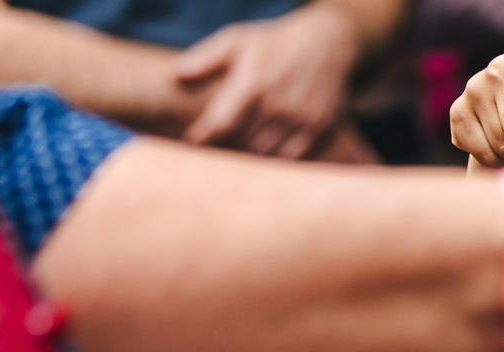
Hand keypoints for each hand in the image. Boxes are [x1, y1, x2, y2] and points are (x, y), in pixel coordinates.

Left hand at [174, 2, 359, 157]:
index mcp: (253, 83)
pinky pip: (292, 157)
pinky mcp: (320, 129)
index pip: (221, 123)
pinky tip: (264, 154)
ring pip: (266, 153)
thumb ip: (205, 58)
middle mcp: (278, 105)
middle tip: (210, 152)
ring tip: (234, 155)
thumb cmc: (275, 43)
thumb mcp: (237, 40)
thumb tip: (175, 76)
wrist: (328, 44)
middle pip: (242, 143)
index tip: (192, 141)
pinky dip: (275, 160)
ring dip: (248, 157)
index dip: (204, 137)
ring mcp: (301, 119)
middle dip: (224, 148)